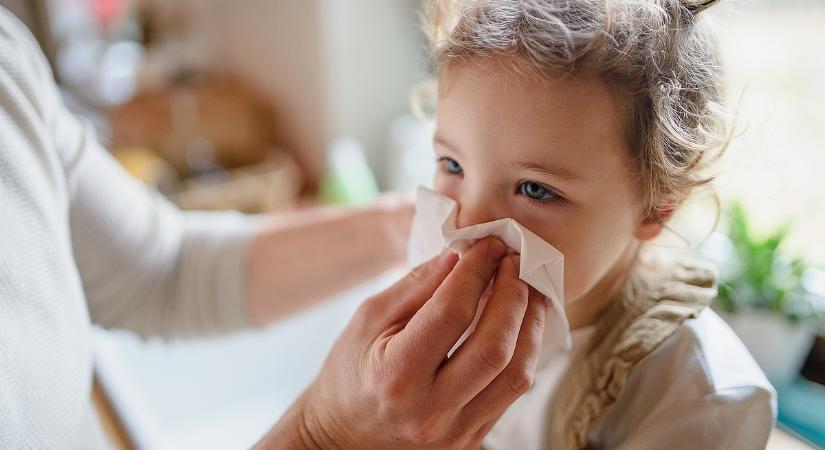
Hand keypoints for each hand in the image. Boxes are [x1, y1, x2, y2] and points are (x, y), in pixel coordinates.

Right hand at [256, 237, 547, 448]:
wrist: (344, 437)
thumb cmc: (349, 373)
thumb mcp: (368, 320)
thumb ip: (416, 287)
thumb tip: (460, 256)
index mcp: (397, 376)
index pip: (452, 313)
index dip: (476, 272)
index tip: (489, 246)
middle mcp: (431, 411)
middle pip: (495, 347)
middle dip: (513, 295)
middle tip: (515, 262)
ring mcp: (456, 432)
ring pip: (517, 374)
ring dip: (529, 324)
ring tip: (528, 289)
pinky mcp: (472, 439)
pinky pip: (512, 392)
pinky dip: (523, 351)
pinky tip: (519, 324)